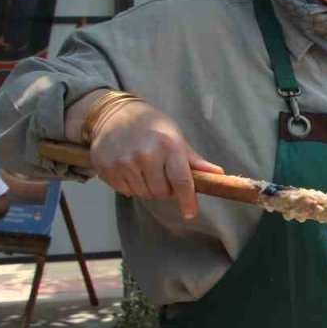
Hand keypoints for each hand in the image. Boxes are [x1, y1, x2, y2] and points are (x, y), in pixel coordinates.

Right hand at [88, 100, 223, 218]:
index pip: (181, 181)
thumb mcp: (175, 137)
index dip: (187, 200)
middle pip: (162, 192)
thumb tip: (218, 174)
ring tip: (144, 168)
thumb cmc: (150, 126)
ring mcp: (124, 162)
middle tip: (161, 173)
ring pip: (144, 194)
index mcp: (168, 146)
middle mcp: (146, 154)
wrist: (113, 114)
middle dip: (165, 189)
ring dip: (147, 187)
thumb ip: (194, 160)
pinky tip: (129, 168)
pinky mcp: (107, 169)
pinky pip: (126, 191)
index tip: (190, 212)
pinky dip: (131, 185)